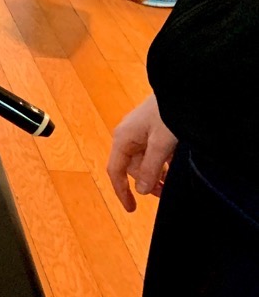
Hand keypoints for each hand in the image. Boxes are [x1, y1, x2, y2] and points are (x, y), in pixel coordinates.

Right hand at [107, 93, 177, 212]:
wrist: (182, 87)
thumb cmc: (168, 114)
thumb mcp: (161, 145)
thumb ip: (150, 168)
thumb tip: (140, 190)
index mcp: (123, 139)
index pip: (116, 171)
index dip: (122, 191)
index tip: (131, 209)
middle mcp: (127, 135)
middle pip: (131, 167)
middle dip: (146, 181)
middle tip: (164, 193)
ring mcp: (138, 130)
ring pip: (143, 159)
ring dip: (156, 172)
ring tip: (171, 181)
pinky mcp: (150, 126)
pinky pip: (151, 150)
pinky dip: (162, 161)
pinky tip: (174, 165)